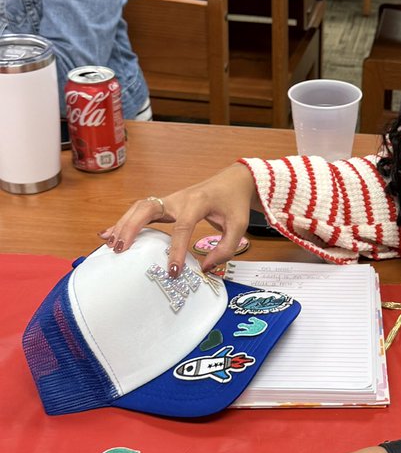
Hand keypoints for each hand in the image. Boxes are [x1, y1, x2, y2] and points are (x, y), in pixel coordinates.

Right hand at [98, 162, 260, 273]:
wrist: (232, 181)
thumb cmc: (234, 203)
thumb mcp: (239, 225)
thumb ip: (225, 248)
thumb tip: (204, 268)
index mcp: (198, 202)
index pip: (182, 226)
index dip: (176, 250)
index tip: (173, 271)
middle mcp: (179, 198)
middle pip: (148, 207)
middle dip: (132, 227)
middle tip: (121, 250)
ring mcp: (169, 200)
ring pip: (140, 208)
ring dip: (124, 224)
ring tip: (110, 245)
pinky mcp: (165, 205)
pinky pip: (141, 211)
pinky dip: (125, 222)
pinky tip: (108, 234)